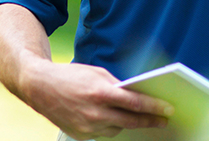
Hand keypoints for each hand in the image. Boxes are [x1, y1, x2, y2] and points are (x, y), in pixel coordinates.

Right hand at [21, 61, 172, 139]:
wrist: (39, 87)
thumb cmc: (70, 76)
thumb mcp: (96, 73)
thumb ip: (116, 86)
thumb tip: (136, 95)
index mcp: (100, 93)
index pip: (135, 103)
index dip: (154, 107)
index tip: (168, 109)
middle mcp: (94, 113)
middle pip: (130, 121)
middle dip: (149, 120)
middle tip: (164, 120)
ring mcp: (87, 127)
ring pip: (118, 129)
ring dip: (129, 123)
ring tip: (142, 120)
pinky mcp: (81, 136)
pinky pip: (103, 133)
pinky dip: (111, 126)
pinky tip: (117, 121)